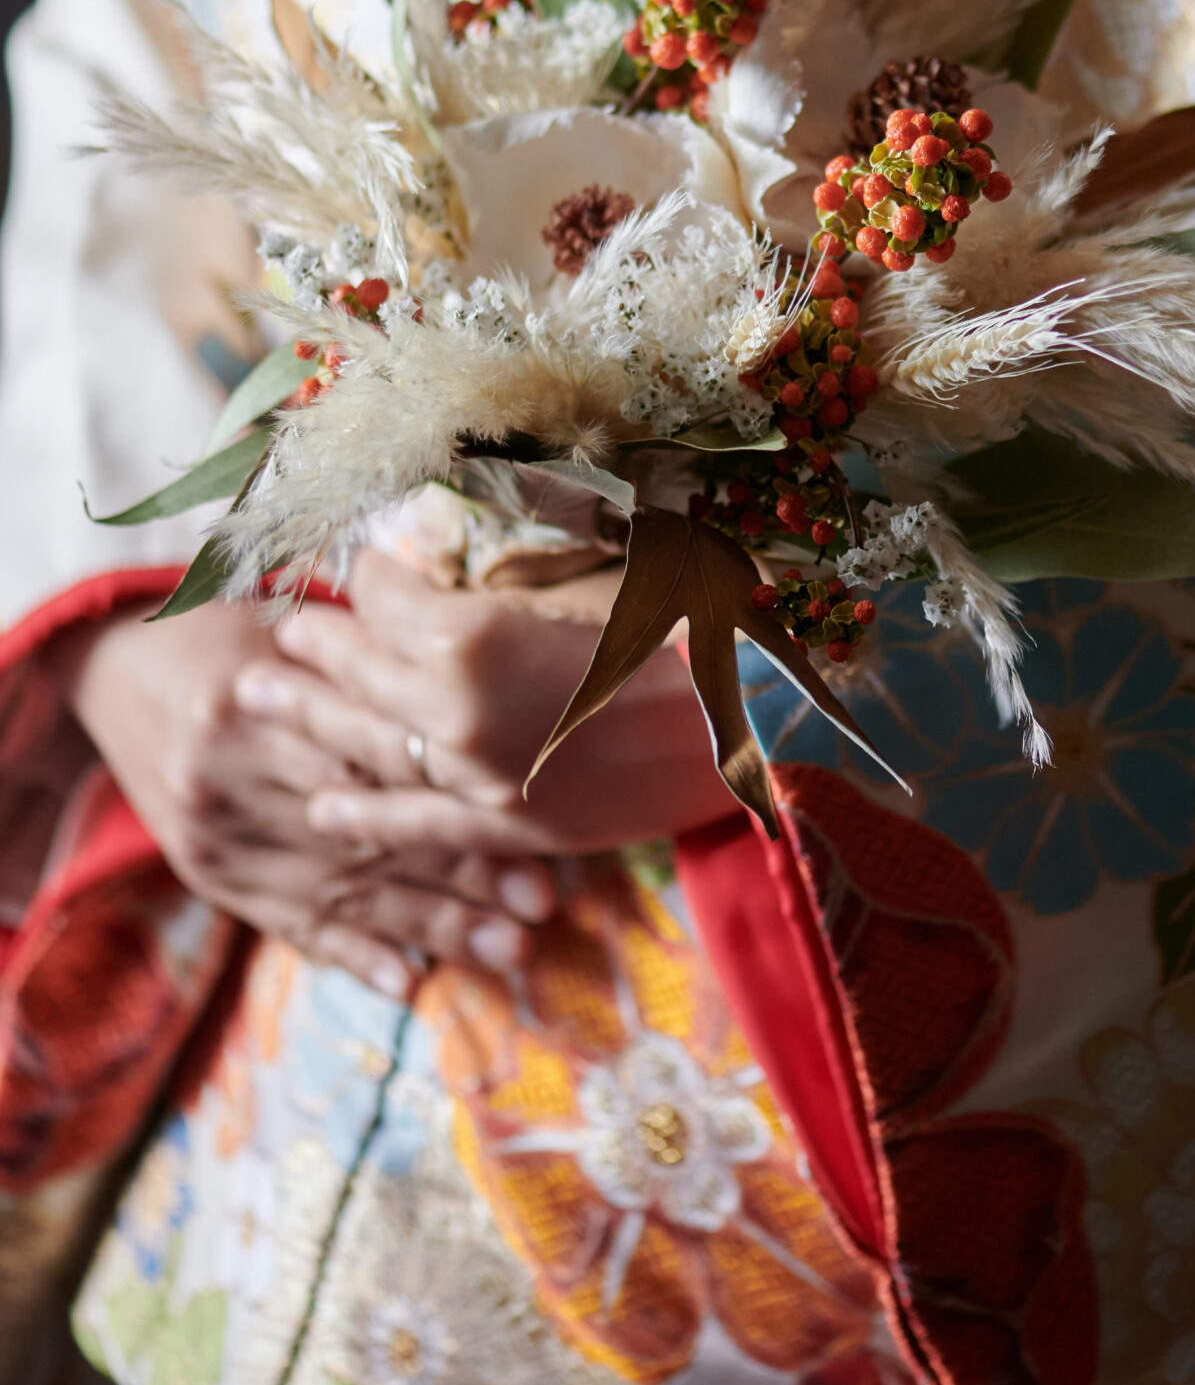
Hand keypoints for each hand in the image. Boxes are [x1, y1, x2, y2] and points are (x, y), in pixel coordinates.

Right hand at [56, 599, 555, 999]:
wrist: (114, 670)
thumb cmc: (224, 633)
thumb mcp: (285, 624)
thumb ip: (361, 656)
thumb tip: (466, 674)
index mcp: (250, 707)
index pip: (370, 761)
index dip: (451, 797)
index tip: (530, 824)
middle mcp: (230, 782)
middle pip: (364, 836)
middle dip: (458, 876)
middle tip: (537, 904)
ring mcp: (217, 839)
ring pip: (339, 891)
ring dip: (427, 927)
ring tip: (503, 950)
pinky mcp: (211, 875)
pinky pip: (287, 922)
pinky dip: (352, 953)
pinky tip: (407, 981)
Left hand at [248, 547, 737, 861]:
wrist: (747, 718)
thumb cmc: (679, 624)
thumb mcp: (587, 571)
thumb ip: (507, 576)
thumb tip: (456, 560)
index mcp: (471, 633)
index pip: (386, 595)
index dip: (373, 573)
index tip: (366, 564)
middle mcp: (454, 709)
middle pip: (359, 668)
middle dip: (316, 644)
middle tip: (277, 631)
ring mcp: (476, 776)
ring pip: (369, 743)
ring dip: (310, 719)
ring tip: (258, 699)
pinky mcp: (508, 825)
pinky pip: (416, 824)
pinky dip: (363, 819)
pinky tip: (318, 811)